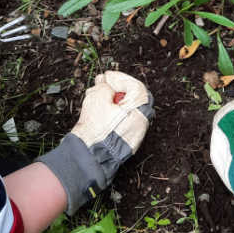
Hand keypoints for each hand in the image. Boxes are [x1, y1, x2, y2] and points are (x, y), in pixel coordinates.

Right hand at [39, 71, 152, 213]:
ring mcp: (137, 132)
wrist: (91, 155)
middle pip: (131, 97)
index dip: (118, 78)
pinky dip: (113, 114)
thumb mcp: (97, 96)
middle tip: (102, 84)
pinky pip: (123, 122)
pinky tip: (99, 112)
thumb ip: (104, 86)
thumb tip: (106, 85)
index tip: (106, 77)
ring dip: (112, 102)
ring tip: (96, 98)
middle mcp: (143, 119)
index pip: (134, 85)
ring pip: (126, 110)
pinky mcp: (128, 142)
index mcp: (140, 107)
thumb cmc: (96, 127)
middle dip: (115, 89)